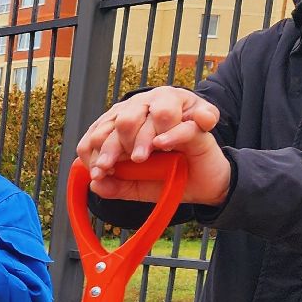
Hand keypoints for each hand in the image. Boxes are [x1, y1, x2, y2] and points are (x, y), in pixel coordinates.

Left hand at [76, 87, 229, 205]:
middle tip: (110, 166)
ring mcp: (173, 118)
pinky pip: (181, 125)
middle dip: (113, 146)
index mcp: (128, 126)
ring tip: (139, 158)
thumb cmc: (169, 179)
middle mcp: (148, 115)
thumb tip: (95, 184)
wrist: (205, 186)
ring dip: (140, 139)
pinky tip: (161, 145)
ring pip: (150, 117)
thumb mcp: (137, 186)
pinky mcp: (197, 126)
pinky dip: (170, 135)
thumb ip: (116, 185)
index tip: (100, 171)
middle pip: (123, 121)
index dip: (97, 150)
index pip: (104, 129)